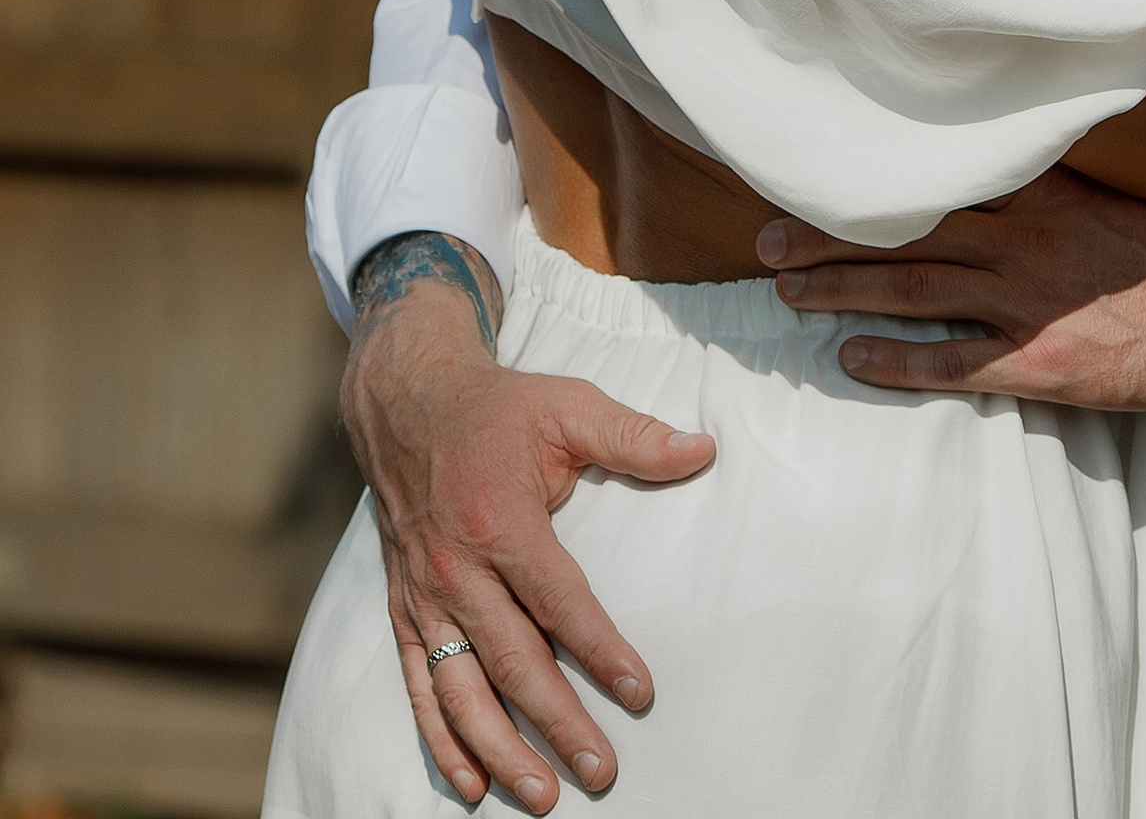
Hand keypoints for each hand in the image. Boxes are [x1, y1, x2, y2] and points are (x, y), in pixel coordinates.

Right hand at [339, 257, 713, 809]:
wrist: (406, 403)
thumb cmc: (499, 408)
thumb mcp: (568, 406)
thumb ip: (634, 436)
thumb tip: (704, 452)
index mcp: (500, 521)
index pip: (559, 602)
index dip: (600, 652)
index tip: (639, 694)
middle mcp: (457, 570)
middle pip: (514, 663)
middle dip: (558, 724)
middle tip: (601, 772)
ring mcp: (425, 598)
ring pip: (462, 692)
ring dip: (501, 751)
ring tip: (542, 796)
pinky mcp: (404, 612)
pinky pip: (419, 688)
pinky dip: (442, 741)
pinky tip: (471, 783)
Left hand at [755, 164, 1145, 407]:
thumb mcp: (1112, 178)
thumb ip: (1053, 161)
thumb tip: (1001, 119)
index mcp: (1036, 186)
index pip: (933, 173)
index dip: (868, 174)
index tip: (810, 165)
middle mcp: (1019, 237)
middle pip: (904, 233)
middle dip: (829, 237)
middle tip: (765, 240)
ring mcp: (1026, 302)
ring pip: (913, 293)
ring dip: (842, 293)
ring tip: (786, 292)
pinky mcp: (1039, 361)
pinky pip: (953, 363)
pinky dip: (897, 361)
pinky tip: (852, 361)